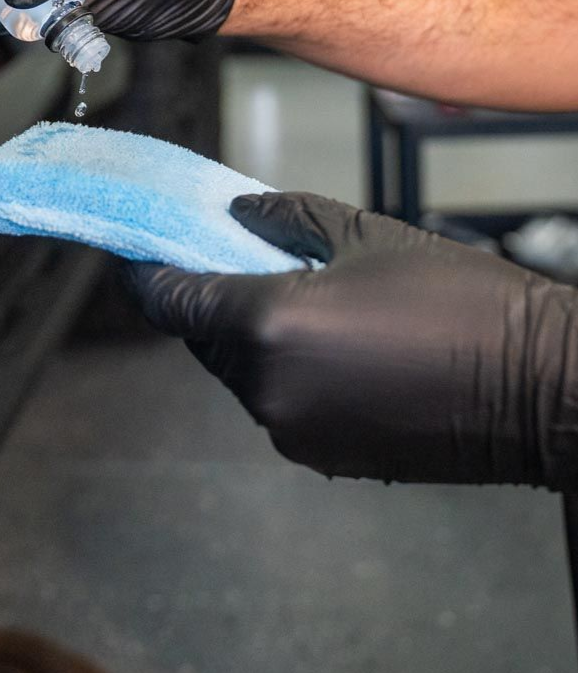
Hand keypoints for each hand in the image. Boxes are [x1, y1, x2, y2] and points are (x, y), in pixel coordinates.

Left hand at [121, 192, 577, 488]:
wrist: (538, 386)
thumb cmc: (458, 299)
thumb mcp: (364, 233)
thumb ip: (283, 218)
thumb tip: (235, 215)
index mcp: (267, 325)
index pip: (171, 302)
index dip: (146, 276)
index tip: (135, 254)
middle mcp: (267, 388)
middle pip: (202, 339)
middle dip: (207, 301)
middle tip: (228, 261)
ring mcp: (293, 432)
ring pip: (240, 375)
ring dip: (248, 340)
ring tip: (297, 301)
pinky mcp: (324, 458)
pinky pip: (278, 405)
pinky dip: (283, 374)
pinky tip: (329, 346)